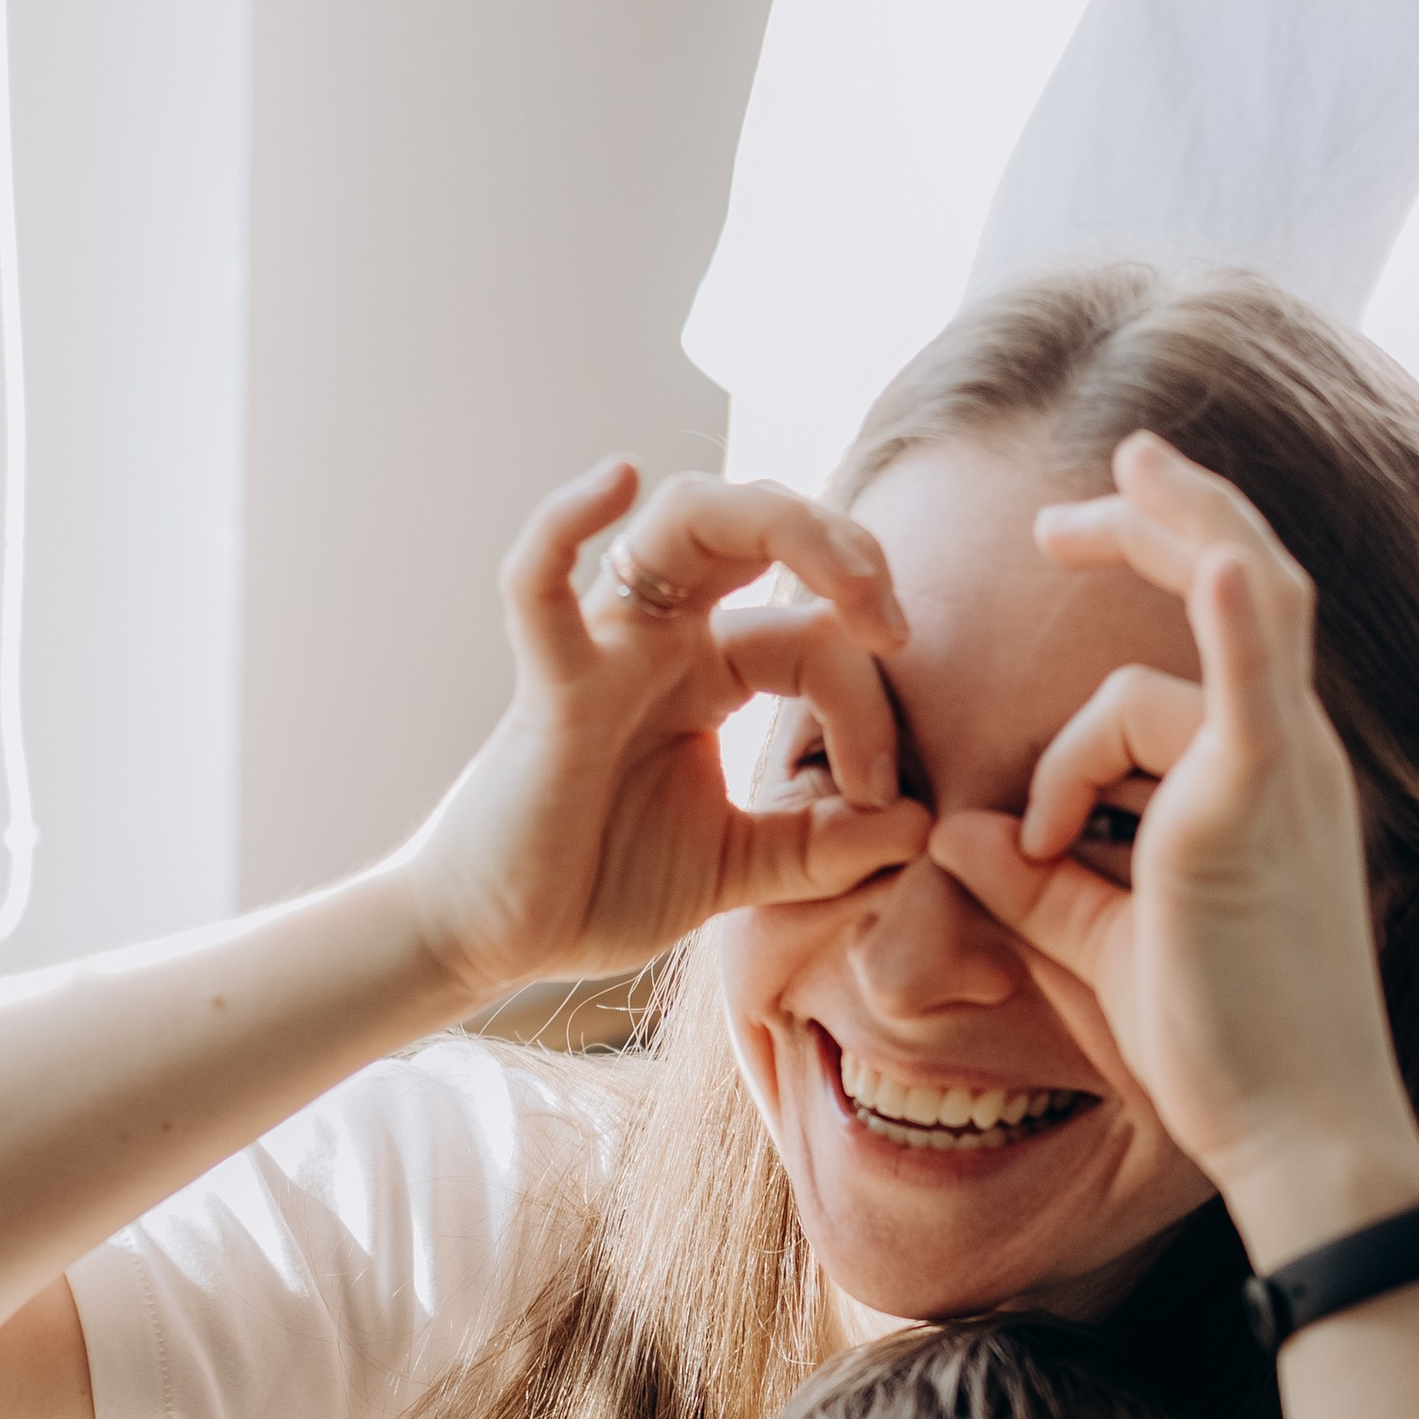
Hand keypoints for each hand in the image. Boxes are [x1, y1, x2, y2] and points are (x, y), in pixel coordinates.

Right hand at [402, 461, 930, 999]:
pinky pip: (538, 583)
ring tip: (852, 580)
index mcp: (710, 673)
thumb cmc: (600, 889)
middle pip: (760, 528)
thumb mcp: (739, 870)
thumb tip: (919, 826)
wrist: (499, 940)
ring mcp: (604, 650)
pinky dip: (565, 521)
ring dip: (782, 522)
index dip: (871, 708)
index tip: (883, 803)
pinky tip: (616, 479)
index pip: (816, 640)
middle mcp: (662, 639)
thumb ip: (823, 848)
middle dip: (847, 553)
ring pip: (685, 520)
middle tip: (898, 628)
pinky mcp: (549, 689)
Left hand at [925, 434, 1418, 1261]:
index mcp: (1267, 776)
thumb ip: (1036, 884)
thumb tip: (954, 836)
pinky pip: (1245, 680)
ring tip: (1057, 615)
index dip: (1152, 564)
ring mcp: (1281, 774)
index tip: (1064, 545)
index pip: (1224, 625)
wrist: (1297, 1128)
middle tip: (1060, 506)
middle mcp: (1291, 755)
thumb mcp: (1106, 947)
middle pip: (1240, 576)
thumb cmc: (1221, 1052)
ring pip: (1171, 658)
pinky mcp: (1252, 809)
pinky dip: (1226, 614)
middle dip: (1155, 516)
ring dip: (1113, 643)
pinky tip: (1205, 564)